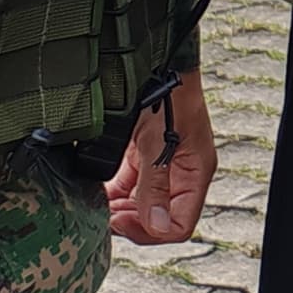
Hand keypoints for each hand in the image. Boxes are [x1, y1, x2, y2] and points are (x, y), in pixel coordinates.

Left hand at [102, 73, 214, 246]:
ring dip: (119, 208)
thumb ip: (156, 184)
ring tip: (98, 203)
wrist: (157, 63)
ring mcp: (164, 166)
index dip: (148, 230)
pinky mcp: (146, 157)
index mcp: (195, 174)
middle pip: (158, 218)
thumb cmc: (166, 93)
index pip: (178, 225)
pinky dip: (114, 192)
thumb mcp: (156, 141)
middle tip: (103, 215)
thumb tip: (155, 224)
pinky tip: (98, 189)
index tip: (118, 219)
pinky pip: (131, 186)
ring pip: (142, 204)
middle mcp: (181, 174)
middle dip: (130, 220)